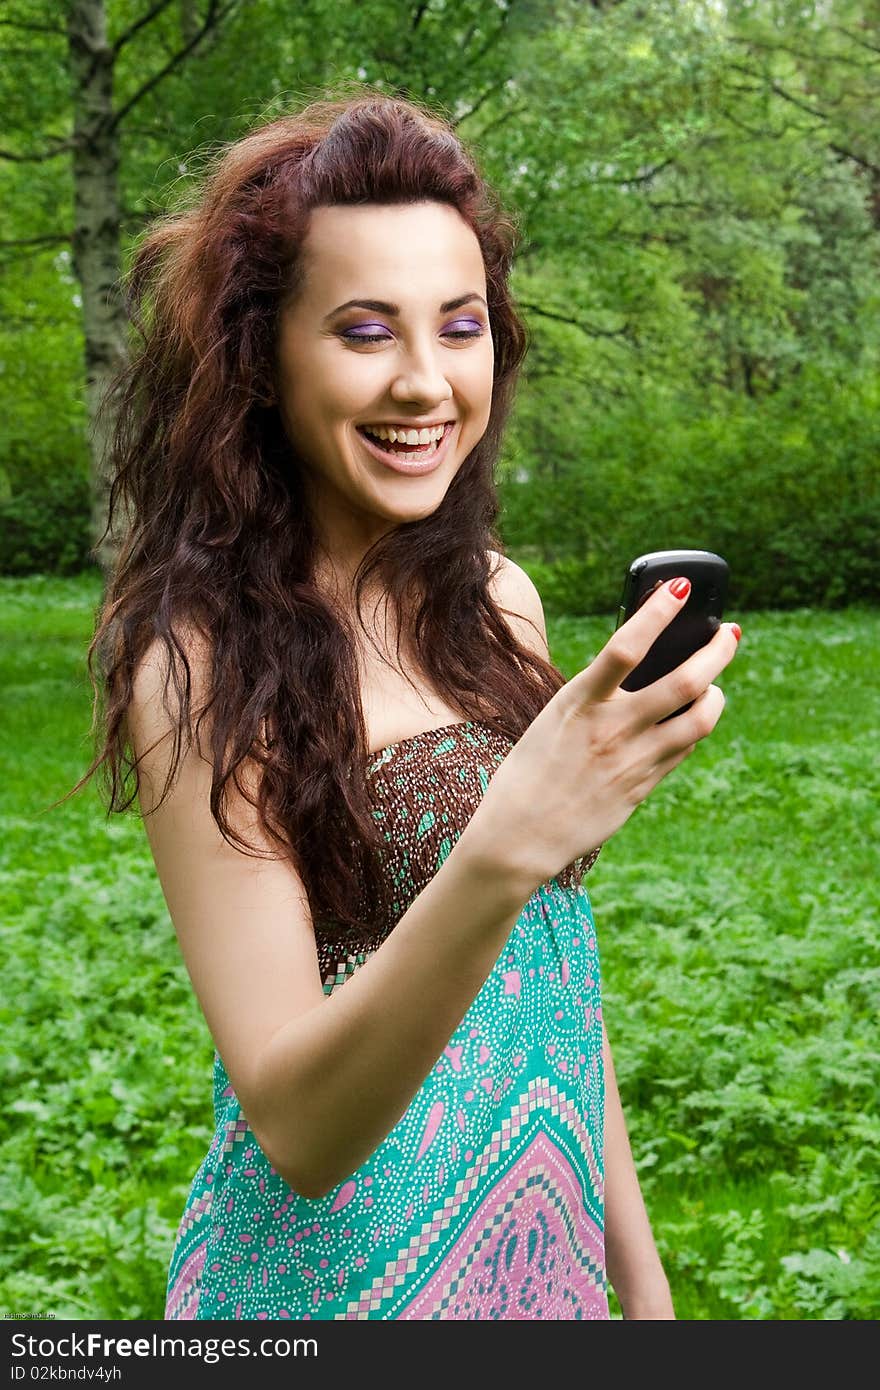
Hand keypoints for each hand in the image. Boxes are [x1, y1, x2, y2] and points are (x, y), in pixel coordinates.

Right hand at [464, 577, 740, 893]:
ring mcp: (632, 760)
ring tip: (716, 685)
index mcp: (577, 703)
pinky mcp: (643, 787)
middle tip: (729, 633)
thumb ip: (596, 698)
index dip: (657, 611)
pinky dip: (694, 727)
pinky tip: (691, 719)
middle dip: (717, 651)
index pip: (626, 646)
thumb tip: (641, 671)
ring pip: (700, 718)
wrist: (519, 837)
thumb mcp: (554, 721)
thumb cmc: (529, 773)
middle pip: (685, 680)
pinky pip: (684, 748)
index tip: (680, 588)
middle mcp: (610, 729)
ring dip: (716, 694)